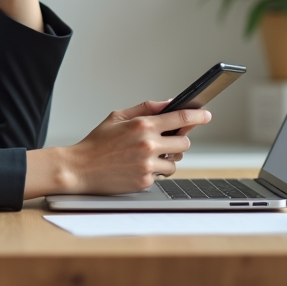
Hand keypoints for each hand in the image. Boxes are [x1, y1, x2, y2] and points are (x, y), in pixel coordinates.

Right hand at [34, 101, 211, 196]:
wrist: (79, 169)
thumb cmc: (97, 142)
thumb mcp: (118, 116)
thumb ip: (146, 108)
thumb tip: (169, 104)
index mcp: (143, 125)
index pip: (180, 118)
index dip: (198, 115)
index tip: (206, 115)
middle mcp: (148, 145)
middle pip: (184, 143)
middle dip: (179, 142)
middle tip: (168, 141)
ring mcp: (147, 165)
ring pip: (175, 162)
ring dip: (167, 159)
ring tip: (146, 156)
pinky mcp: (145, 182)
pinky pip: (161, 175)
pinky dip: (153, 171)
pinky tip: (136, 167)